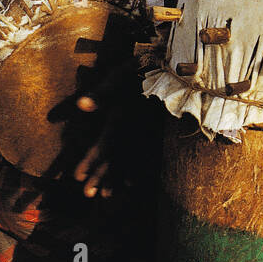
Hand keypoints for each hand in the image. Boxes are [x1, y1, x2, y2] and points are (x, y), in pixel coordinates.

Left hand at [69, 63, 158, 198]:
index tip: (77, 177)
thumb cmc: (147, 67)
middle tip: (87, 195)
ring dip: (120, 177)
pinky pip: (151, 155)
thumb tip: (81, 106)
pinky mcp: (162, 130)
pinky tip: (133, 183)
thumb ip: (102, 91)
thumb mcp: (122, 73)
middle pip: (120, 155)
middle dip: (103, 176)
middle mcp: (139, 126)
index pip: (106, 141)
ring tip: (106, 195)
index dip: (92, 160)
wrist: (185, 66)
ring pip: (135, 158)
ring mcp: (152, 130)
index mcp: (127, 113)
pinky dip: (141, 170)